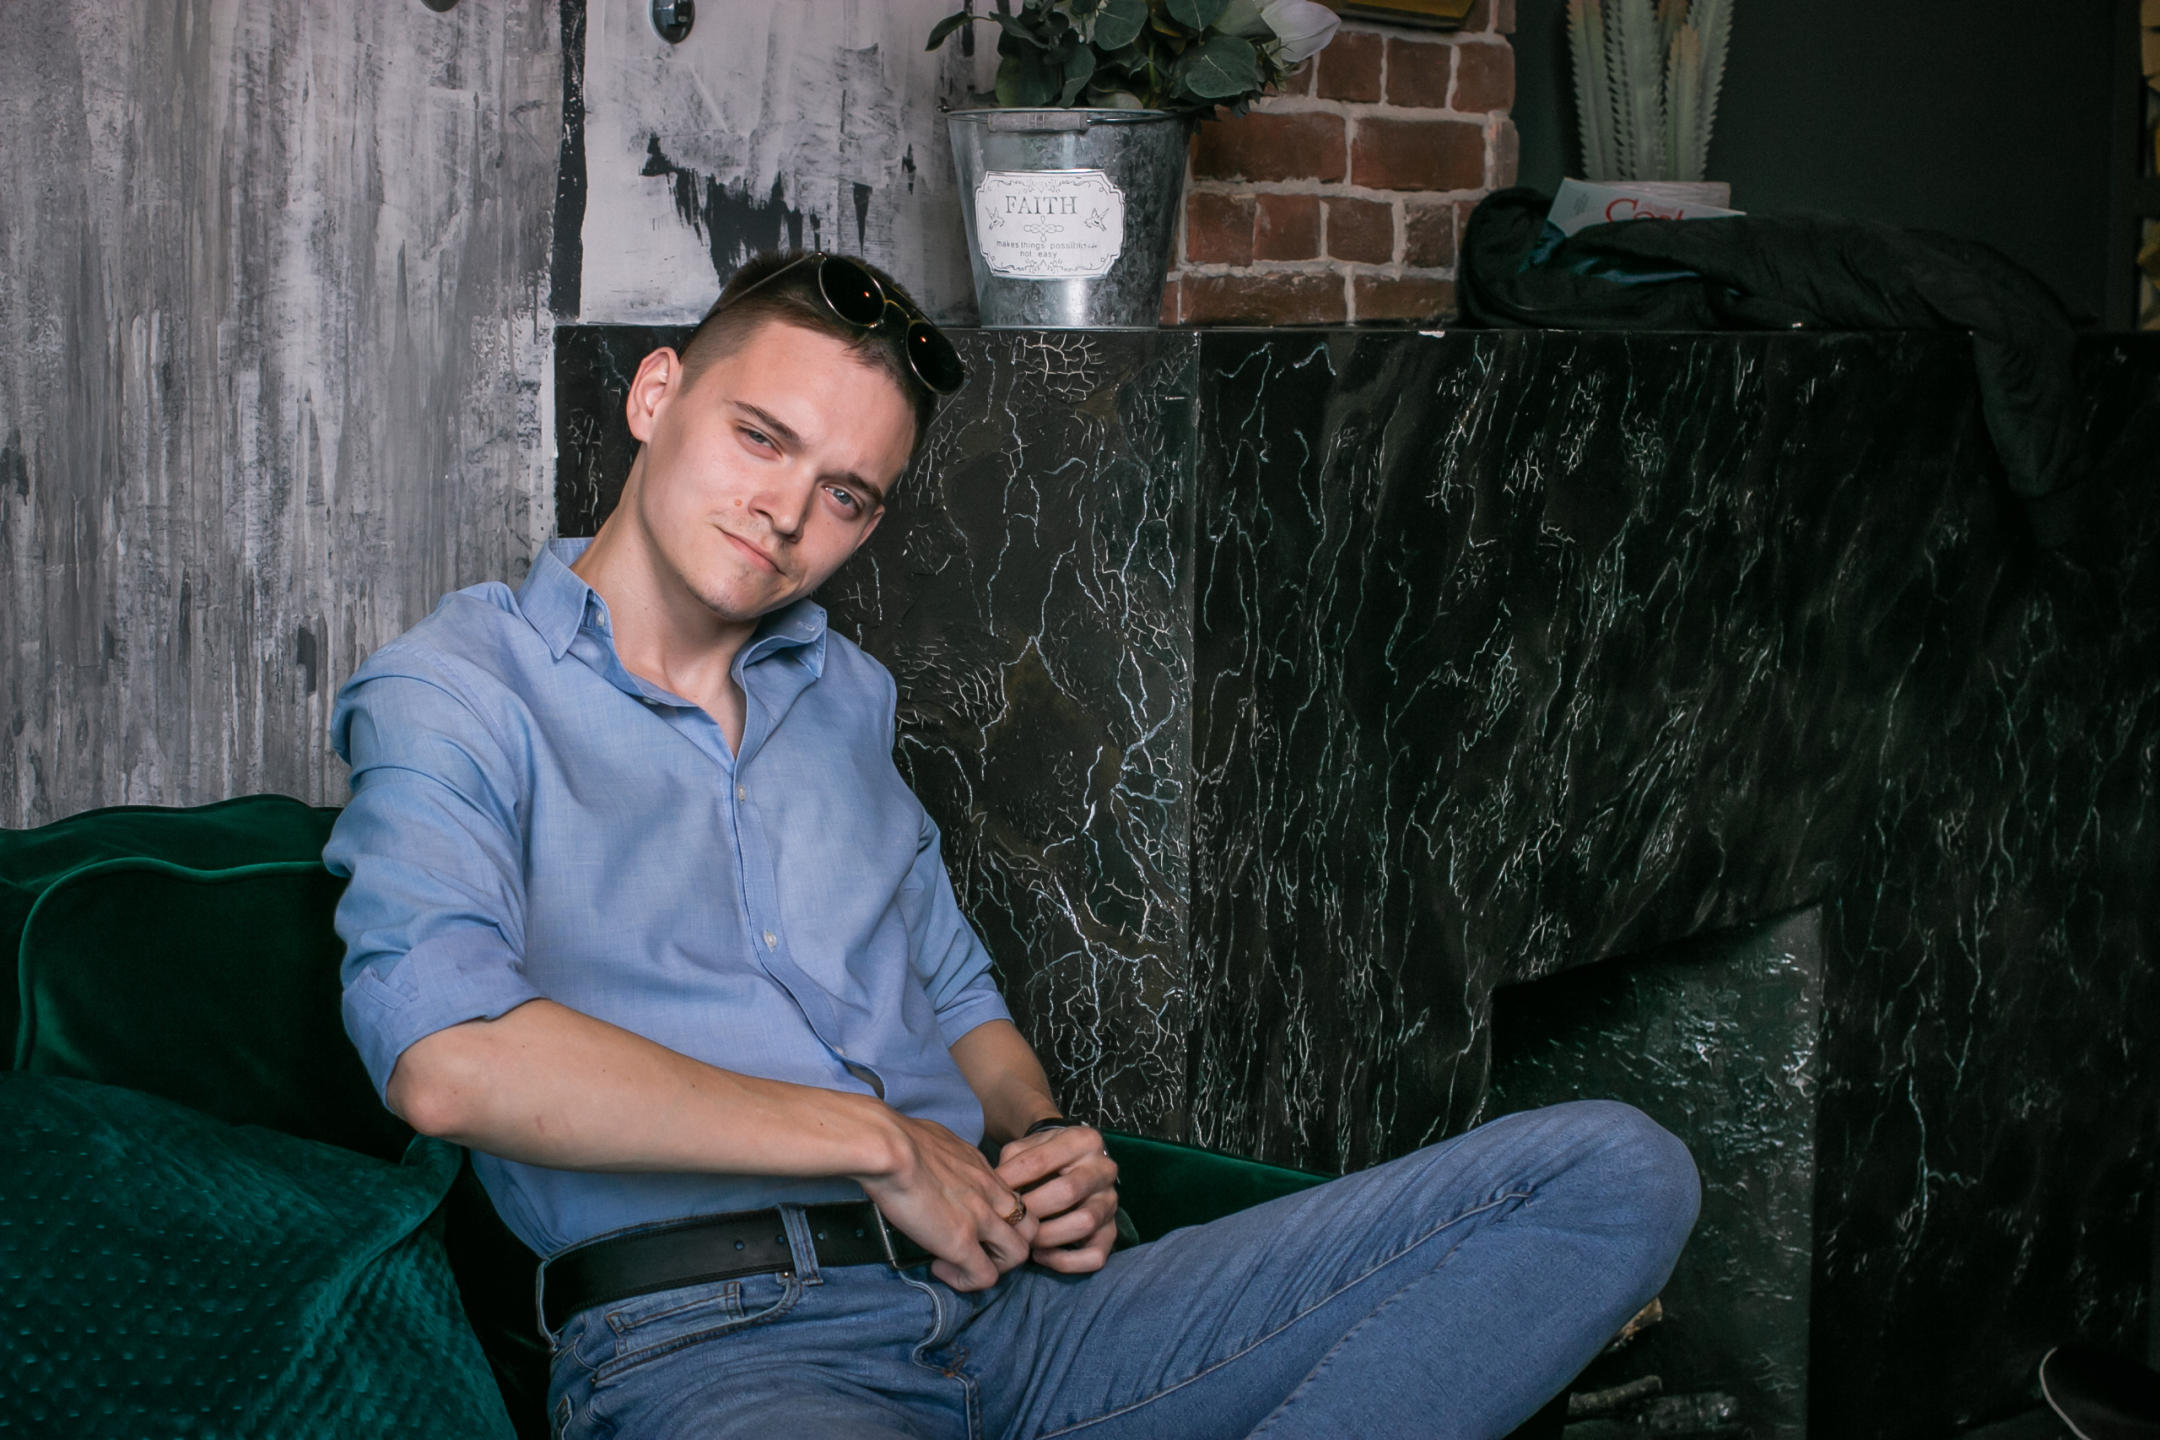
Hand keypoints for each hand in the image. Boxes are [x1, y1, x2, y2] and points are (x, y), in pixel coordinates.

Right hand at [855, 1110, 1038, 1292]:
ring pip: (1018, 1254)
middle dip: (1008, 1243)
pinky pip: (984, 1276)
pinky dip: (966, 1281)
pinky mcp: (962, 1241)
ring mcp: (981, 1218)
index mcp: (981, 1168)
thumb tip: (934, 1167)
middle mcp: (990, 1192)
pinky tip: (940, 1268)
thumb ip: (945, 1159)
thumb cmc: (896, 1138)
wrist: (888, 1147)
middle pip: (1029, 1225)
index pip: (1012, 1198)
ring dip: (992, 1265)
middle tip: (976, 1248)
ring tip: (959, 1263)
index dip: (999, 1217)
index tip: (969, 1222)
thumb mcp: (935, 1141)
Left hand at [994, 1124, 1119, 1273]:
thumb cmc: (1044, 1157)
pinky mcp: (1112, 1230)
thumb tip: (994, 1193)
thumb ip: (1012, 1163)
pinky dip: (1066, 1261)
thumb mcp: (1027, 1147)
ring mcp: (1110, 1201)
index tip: (989, 1192)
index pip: (1040, 1160)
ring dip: (1047, 1235)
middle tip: (1008, 1219)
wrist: (1072, 1164)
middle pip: (1067, 1191)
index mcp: (1083, 1140)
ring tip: (1025, 1238)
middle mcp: (1104, 1169)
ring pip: (1084, 1222)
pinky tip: (1041, 1255)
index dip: (1010, 1179)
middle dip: (1031, 1210)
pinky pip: (1095, 1254)